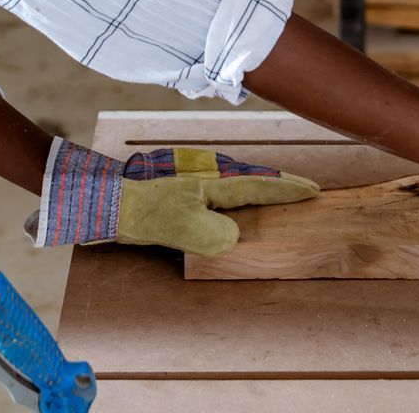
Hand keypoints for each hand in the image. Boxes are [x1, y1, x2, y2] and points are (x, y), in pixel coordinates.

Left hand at [30, 142, 318, 255]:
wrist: (104, 202)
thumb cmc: (144, 213)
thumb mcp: (186, 229)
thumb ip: (218, 236)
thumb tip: (233, 238)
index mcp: (216, 184)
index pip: (261, 187)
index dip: (288, 190)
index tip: (313, 190)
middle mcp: (210, 179)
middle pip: (254, 181)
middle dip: (279, 186)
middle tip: (304, 191)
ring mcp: (196, 184)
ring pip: (237, 187)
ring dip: (259, 192)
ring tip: (279, 198)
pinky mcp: (182, 195)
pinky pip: (221, 196)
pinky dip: (238, 200)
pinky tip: (237, 210)